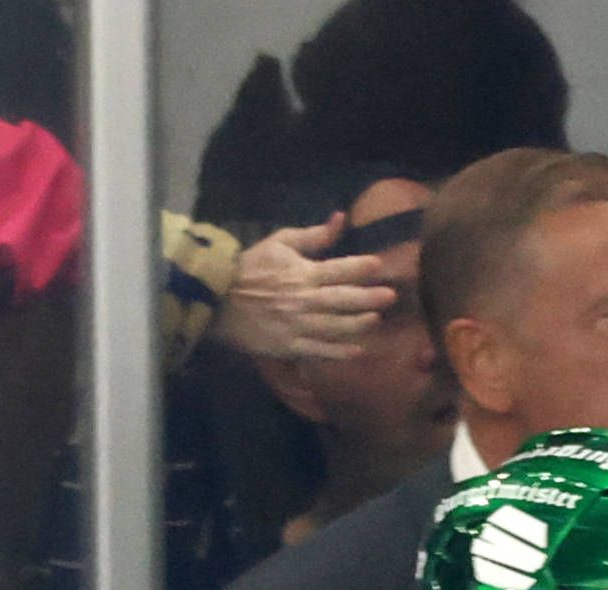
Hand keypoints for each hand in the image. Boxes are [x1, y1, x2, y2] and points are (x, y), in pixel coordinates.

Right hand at [217, 211, 411, 367]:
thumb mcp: (279, 243)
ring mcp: (298, 324)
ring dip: (358, 323)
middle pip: (342, 299)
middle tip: (391, 296)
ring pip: (335, 326)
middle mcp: (304, 299)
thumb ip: (313, 236)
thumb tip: (341, 218)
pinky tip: (358, 350)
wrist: (216, 297)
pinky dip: (340, 351)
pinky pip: (320, 349)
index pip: (337, 270)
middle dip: (369, 297)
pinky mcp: (290, 344)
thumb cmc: (251, 267)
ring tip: (376, 319)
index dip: (359, 267)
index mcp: (302, 273)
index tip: (378, 265)